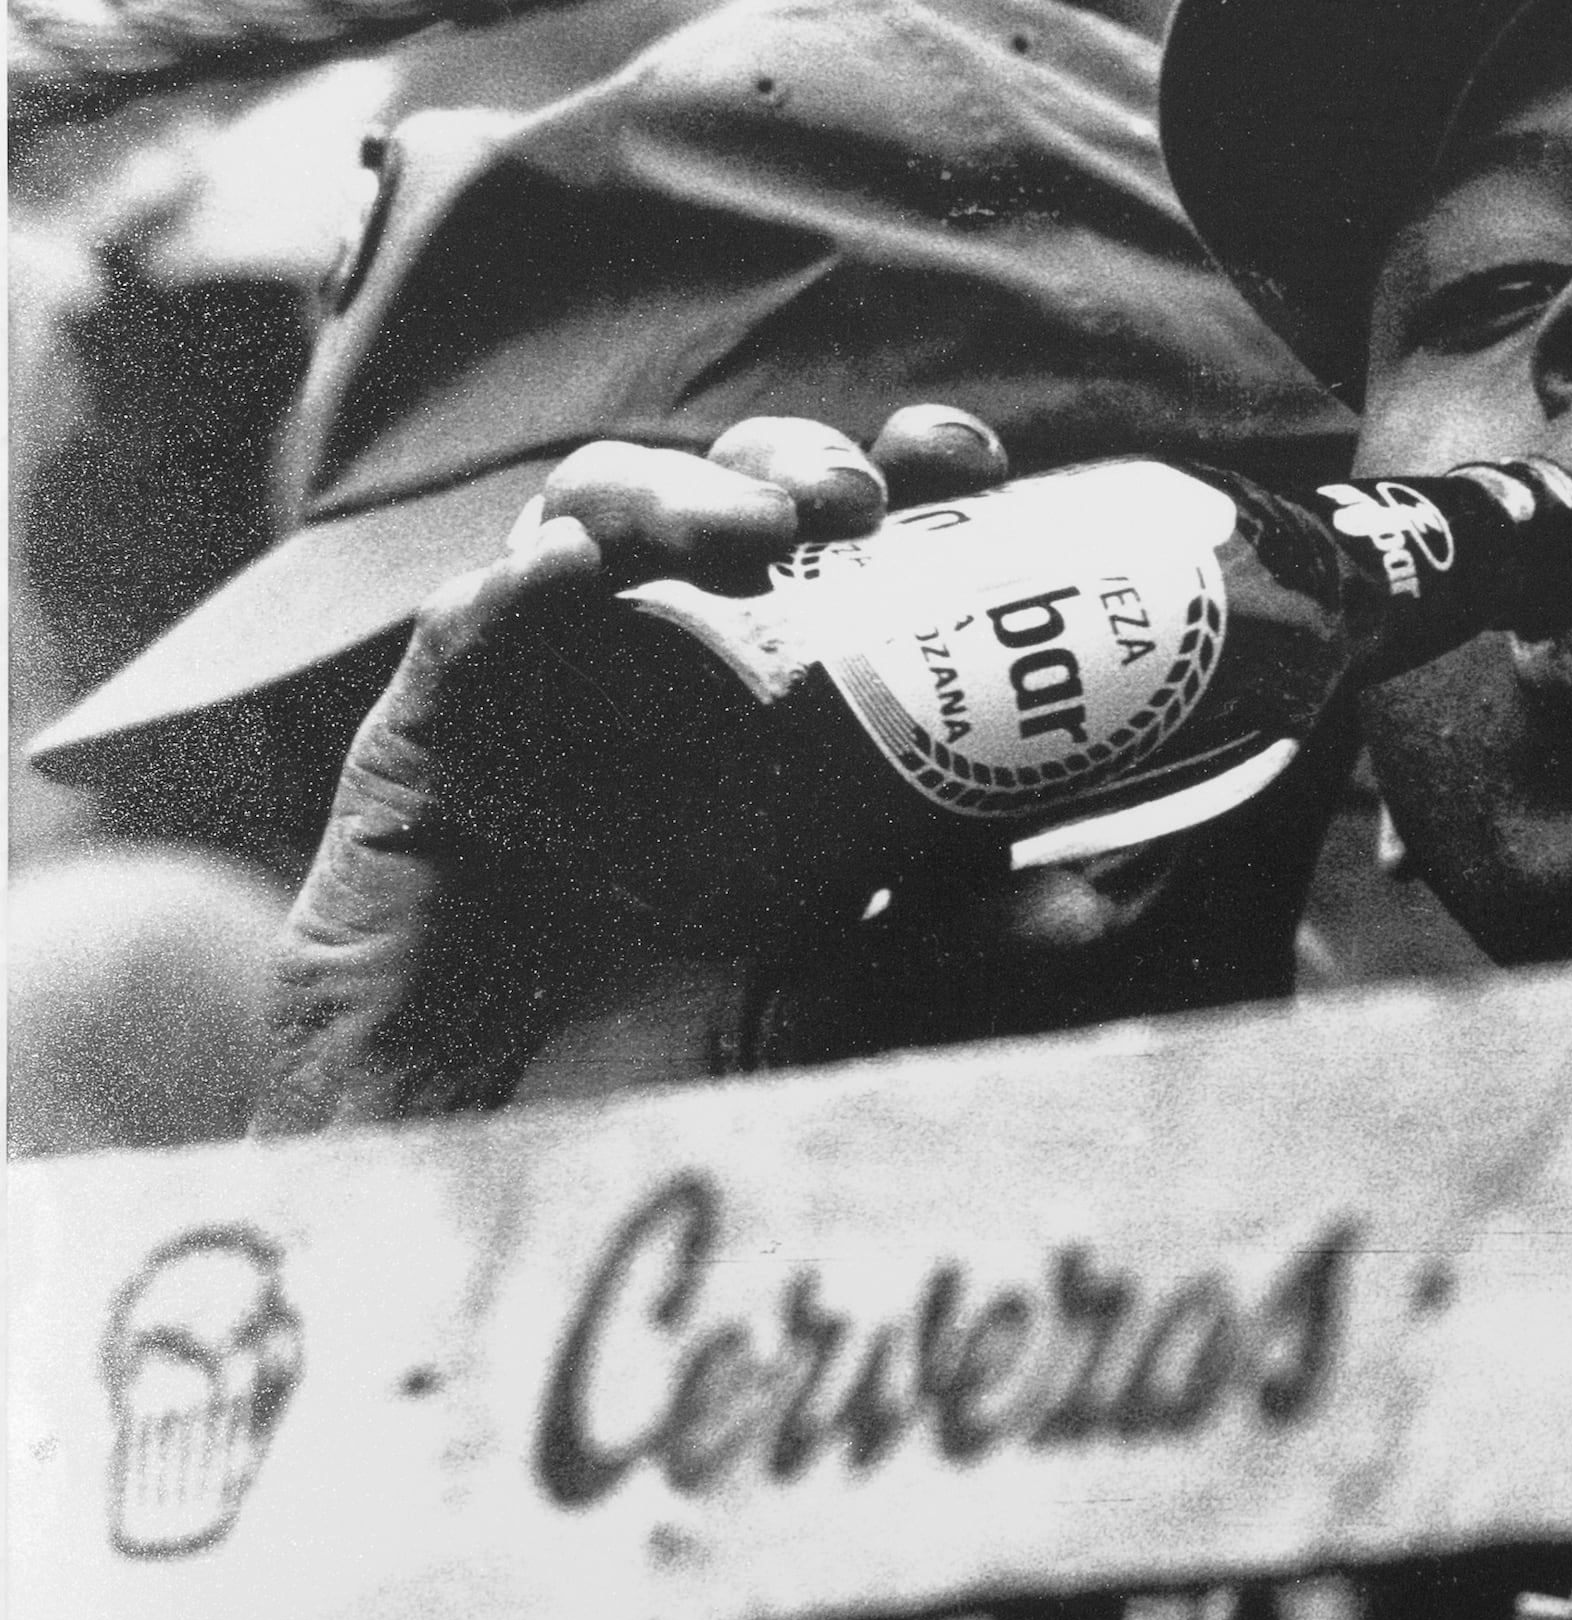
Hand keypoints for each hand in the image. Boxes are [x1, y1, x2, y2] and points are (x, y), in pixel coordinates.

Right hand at [262, 407, 1010, 1129]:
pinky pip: (468, 622)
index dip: (915, 482)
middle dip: (798, 463)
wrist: (474, 1156)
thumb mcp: (817, 1009)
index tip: (980, 464)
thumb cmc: (650, 1072)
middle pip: (734, 499)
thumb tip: (1092, 905)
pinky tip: (567, 571)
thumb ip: (938, 953)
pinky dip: (519, 578)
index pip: (853, 545)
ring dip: (679, 493)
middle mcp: (669, 667)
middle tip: (859, 497)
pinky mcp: (432, 726)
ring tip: (756, 526)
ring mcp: (550, 682)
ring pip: (602, 515)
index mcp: (782, 705)